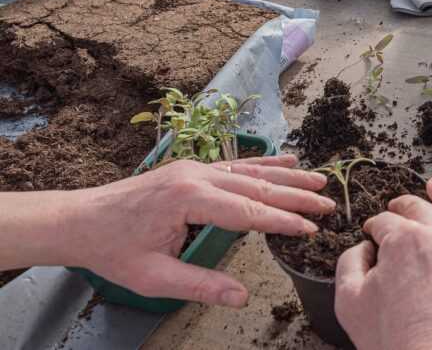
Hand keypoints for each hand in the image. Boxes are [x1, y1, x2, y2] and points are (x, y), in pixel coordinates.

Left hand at [0, 155, 330, 307]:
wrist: (80, 219)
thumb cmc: (113, 249)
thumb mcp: (154, 277)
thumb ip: (201, 285)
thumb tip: (242, 296)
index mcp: (188, 199)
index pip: (247, 211)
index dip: (282, 220)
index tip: (311, 228)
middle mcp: (195, 175)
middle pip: (256, 186)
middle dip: (296, 195)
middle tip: (329, 204)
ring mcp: (194, 167)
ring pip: (251, 170)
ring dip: (287, 175)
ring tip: (319, 179)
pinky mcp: (191, 168)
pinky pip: (236, 164)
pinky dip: (264, 163)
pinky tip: (286, 159)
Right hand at [335, 178, 431, 349]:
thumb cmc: (397, 340)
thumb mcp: (349, 300)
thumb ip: (349, 264)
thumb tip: (361, 249)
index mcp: (403, 240)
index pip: (384, 221)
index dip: (373, 226)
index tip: (370, 235)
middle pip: (417, 208)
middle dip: (401, 205)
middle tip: (394, 207)